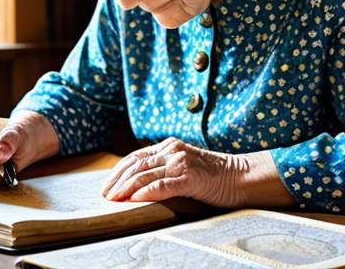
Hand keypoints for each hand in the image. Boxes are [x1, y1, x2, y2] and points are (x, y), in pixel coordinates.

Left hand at [100, 137, 248, 207]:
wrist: (240, 176)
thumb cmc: (212, 175)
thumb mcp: (183, 166)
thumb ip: (164, 168)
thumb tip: (138, 183)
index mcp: (169, 146)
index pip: (136, 157)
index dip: (118, 170)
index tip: (106, 183)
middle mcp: (172, 150)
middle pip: (136, 165)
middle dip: (117, 180)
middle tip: (104, 194)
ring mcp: (181, 163)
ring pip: (145, 175)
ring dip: (126, 188)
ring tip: (114, 198)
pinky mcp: (190, 177)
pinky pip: (163, 185)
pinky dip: (146, 192)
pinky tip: (134, 198)